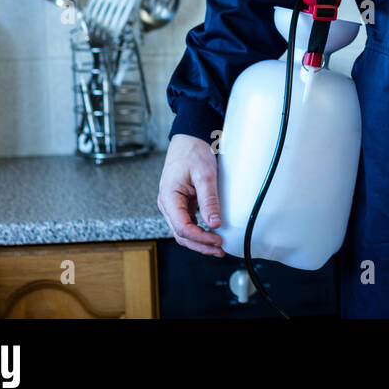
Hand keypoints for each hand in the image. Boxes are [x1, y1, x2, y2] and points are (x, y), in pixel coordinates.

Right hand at [158, 134, 225, 256]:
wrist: (189, 138)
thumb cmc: (193, 152)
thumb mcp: (204, 174)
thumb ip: (209, 199)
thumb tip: (214, 223)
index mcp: (168, 198)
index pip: (182, 227)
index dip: (200, 238)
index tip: (217, 240)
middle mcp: (168, 204)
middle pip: (181, 234)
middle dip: (200, 245)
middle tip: (220, 250)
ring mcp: (174, 204)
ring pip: (184, 230)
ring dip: (200, 241)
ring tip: (218, 247)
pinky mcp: (181, 203)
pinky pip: (188, 222)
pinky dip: (199, 231)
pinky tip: (212, 234)